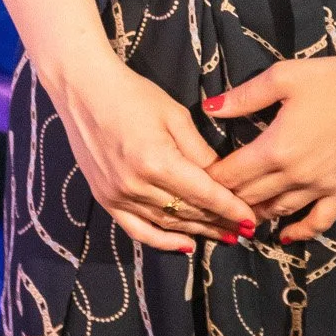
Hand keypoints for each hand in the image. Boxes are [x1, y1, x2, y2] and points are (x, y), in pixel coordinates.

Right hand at [45, 51, 257, 254]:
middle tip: (245, 228)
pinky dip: (163, 241)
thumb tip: (223, 178)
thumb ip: (200, 151)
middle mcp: (137, 186)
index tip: (252, 218)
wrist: (84, 91)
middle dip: (220, 222)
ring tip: (224, 236)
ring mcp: (118, 196)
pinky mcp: (105, 199)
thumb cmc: (133, 95)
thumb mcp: (175, 116)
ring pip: (168, 224)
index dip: (231, 208)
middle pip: (189, 212)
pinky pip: (138, 230)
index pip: (204, 194)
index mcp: (157, 162)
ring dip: (198, 231)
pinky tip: (186, 244)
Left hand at [203, 55, 335, 242]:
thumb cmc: (330, 78)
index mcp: (274, 149)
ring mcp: (320, 188)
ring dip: (255, 214)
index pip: (231, 175)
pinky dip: (298, 233)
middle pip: (249, 197)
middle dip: (229, 198)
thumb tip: (208, 108)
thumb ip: (243, 97)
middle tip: (214, 198)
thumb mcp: (282, 78)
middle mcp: (293, 176)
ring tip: (241, 212)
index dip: (212, 179)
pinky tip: (284, 235)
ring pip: (277, 211)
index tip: (199, 177)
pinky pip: (318, 222)